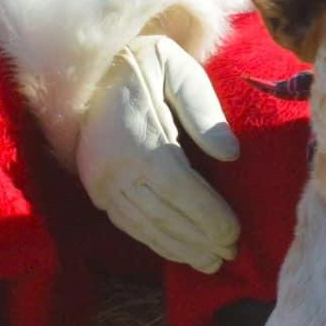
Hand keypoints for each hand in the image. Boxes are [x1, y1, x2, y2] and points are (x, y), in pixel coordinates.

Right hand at [75, 35, 240, 273]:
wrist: (90, 65)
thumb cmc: (145, 63)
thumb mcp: (179, 70)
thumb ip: (204, 112)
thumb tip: (230, 155)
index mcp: (138, 137)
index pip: (179, 189)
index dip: (207, 216)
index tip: (235, 232)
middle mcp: (115, 165)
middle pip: (162, 214)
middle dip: (199, 239)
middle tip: (231, 254)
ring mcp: (101, 179)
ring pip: (144, 225)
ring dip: (179, 248)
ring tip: (210, 262)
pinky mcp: (95, 187)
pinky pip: (126, 223)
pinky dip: (154, 241)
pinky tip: (178, 250)